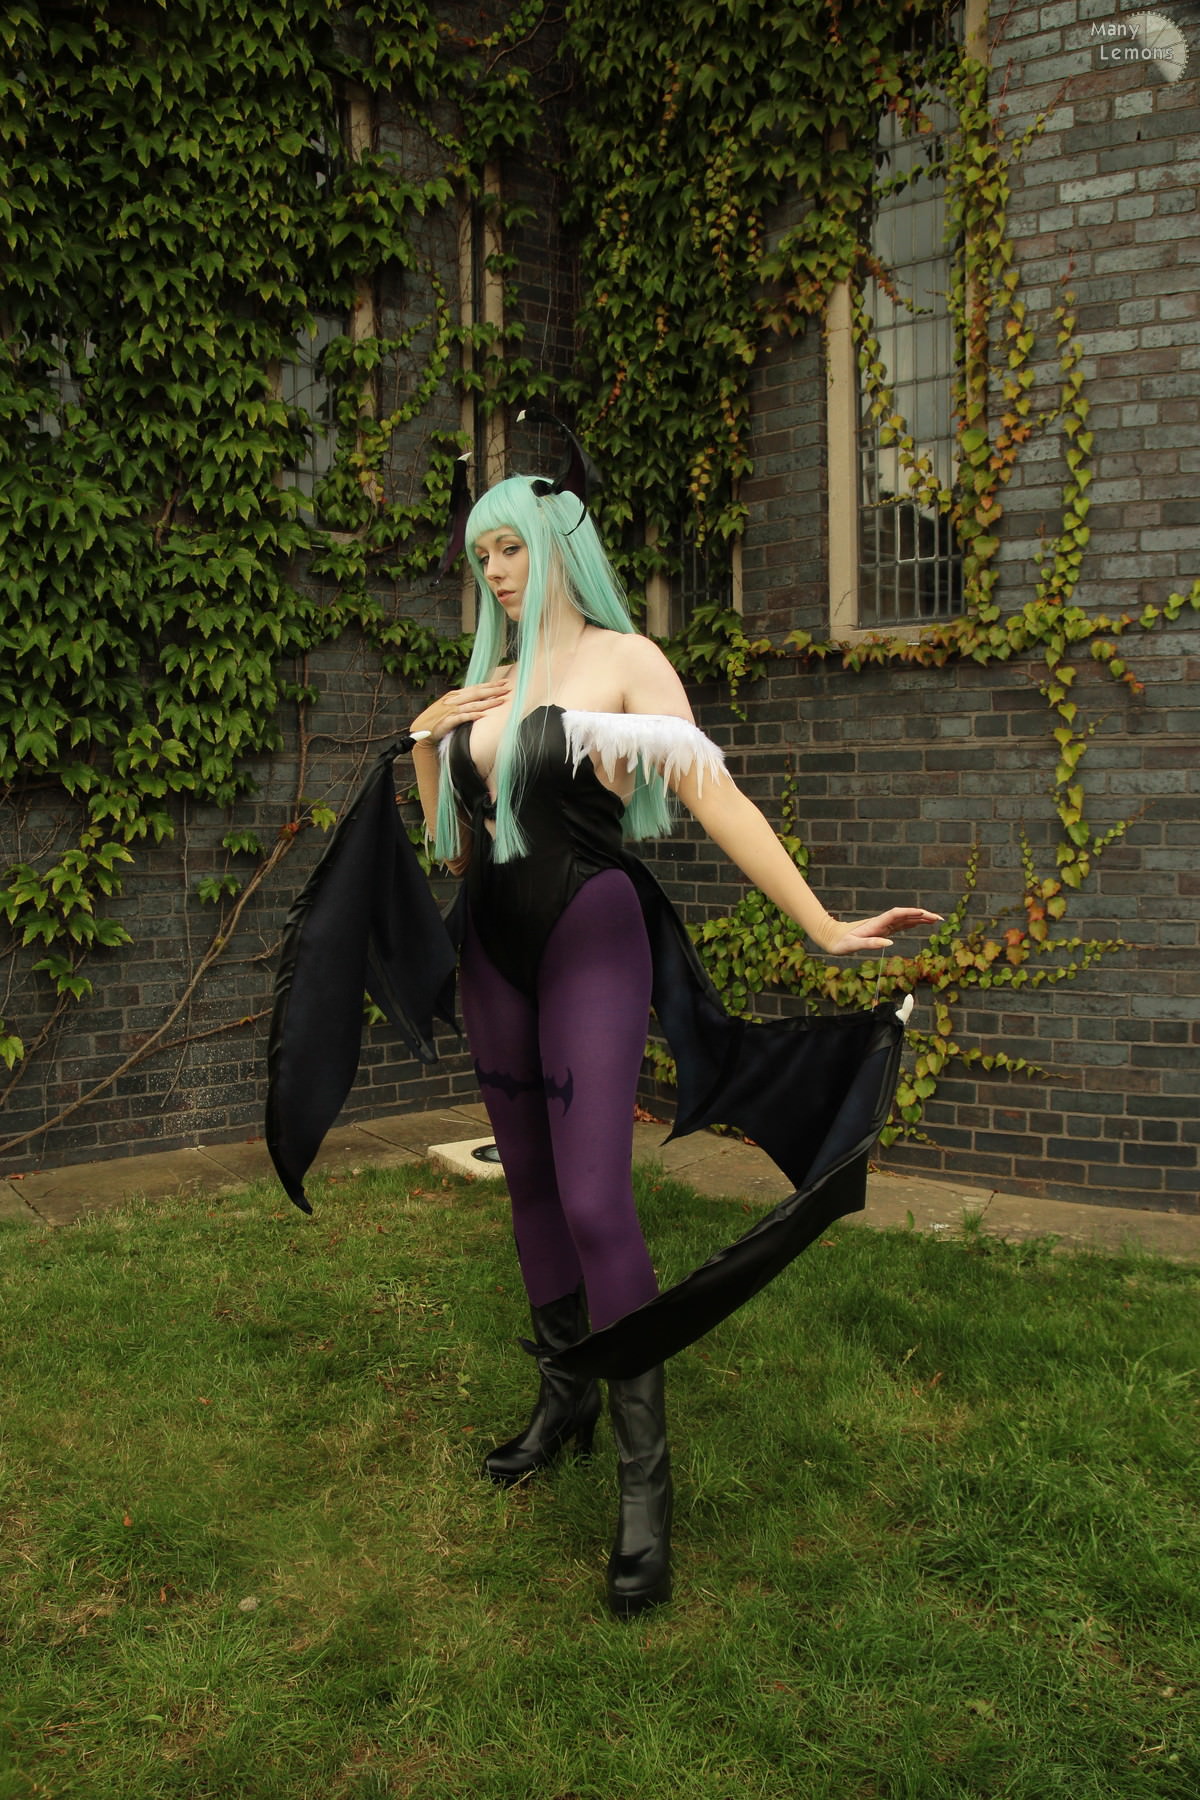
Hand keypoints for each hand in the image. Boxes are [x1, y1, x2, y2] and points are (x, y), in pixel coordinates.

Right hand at [409, 678, 510, 743]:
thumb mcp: (450, 707)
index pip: (476, 688)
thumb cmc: (437, 719)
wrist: (421, 731)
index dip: (490, 685)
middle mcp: (453, 700)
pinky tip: (484, 715)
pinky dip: (473, 715)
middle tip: (507, 688)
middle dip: (493, 690)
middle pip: (477, 693)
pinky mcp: (447, 721)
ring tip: (501, 701)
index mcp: (455, 695)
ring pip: (473, 704)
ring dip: (488, 702)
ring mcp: (450, 710)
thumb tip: (478, 700)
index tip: (504, 682)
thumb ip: (462, 702)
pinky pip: (463, 717)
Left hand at [822, 907, 942, 956]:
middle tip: (938, 918)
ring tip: (935, 920)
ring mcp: (882, 925)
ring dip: (919, 918)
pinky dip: (911, 923)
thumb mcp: (853, 945)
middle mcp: (881, 922)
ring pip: (904, 919)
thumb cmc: (841, 942)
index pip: (896, 915)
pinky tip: (919, 923)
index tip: (924, 914)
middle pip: (905, 915)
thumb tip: (889, 942)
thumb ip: (870, 943)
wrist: (831, 937)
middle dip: (922, 916)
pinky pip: (900, 925)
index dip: (910, 913)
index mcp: (876, 924)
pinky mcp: (882, 930)